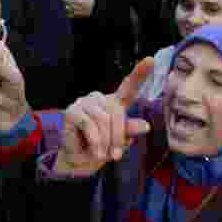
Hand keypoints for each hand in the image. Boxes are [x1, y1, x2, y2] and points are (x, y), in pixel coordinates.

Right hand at [53, 58, 153, 176]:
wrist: (78, 160)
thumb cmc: (101, 148)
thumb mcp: (118, 143)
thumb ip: (129, 131)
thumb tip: (145, 125)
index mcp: (115, 103)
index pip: (129, 87)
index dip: (140, 73)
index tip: (150, 60)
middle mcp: (100, 98)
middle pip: (117, 111)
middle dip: (118, 136)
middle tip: (116, 156)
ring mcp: (84, 102)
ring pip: (103, 118)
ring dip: (105, 141)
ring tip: (102, 155)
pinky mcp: (72, 111)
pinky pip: (89, 124)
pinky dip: (95, 140)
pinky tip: (95, 151)